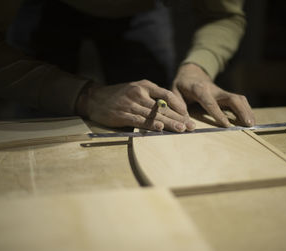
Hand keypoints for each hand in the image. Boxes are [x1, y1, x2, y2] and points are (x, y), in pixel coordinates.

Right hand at [76, 79, 195, 131]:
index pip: (167, 95)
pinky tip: (160, 128)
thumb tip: (172, 108)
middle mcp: (138, 93)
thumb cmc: (120, 95)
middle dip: (179, 118)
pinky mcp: (121, 115)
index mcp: (144, 86)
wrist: (94, 97)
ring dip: (169, 123)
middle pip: (163, 107)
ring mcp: (129, 104)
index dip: (179, 106)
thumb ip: (152, 96)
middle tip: (191, 127)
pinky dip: (150, 125)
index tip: (188, 116)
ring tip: (181, 129)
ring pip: (153, 115)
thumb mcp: (136, 89)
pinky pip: (138, 120)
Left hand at [172, 63, 254, 126]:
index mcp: (199, 89)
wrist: (192, 73)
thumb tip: (184, 118)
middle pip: (231, 97)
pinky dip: (246, 109)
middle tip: (248, 123)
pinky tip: (250, 120)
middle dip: (241, 110)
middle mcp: (213, 90)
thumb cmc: (182, 85)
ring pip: (238, 98)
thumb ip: (177, 104)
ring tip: (252, 124)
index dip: (218, 113)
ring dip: (247, 110)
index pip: (210, 102)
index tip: (226, 124)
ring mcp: (221, 92)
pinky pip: (239, 101)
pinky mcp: (226, 95)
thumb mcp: (174, 91)